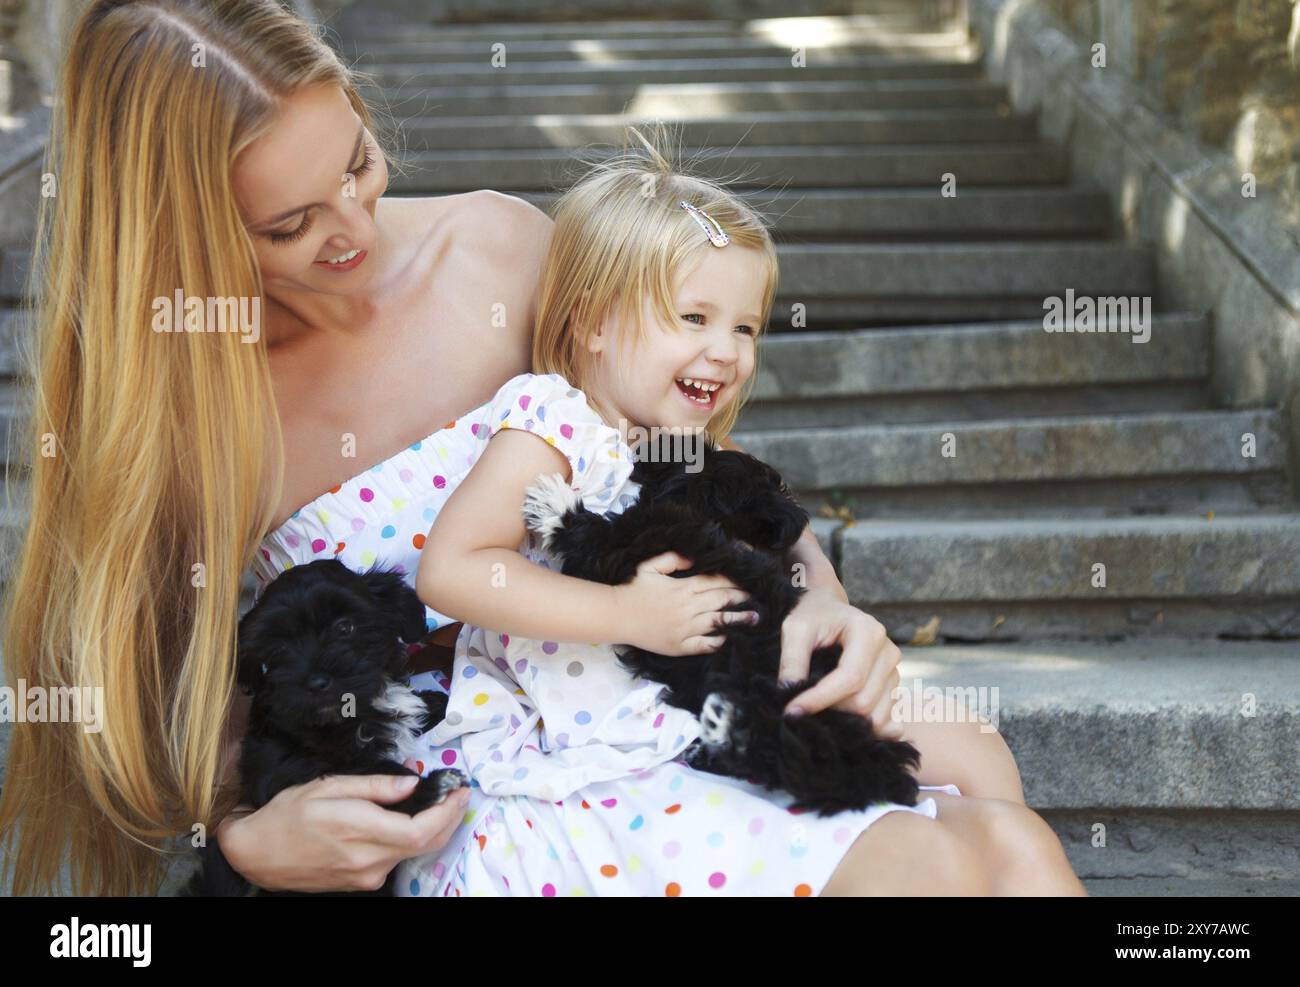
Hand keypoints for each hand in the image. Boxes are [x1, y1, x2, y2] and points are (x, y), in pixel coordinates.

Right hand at [217, 773, 469, 892]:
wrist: (256, 854)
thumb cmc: (287, 814)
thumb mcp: (327, 787)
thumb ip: (373, 786)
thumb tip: (410, 784)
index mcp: (359, 831)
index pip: (419, 830)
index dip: (446, 812)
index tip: (459, 791)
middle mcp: (367, 860)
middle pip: (424, 844)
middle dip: (449, 819)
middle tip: (459, 795)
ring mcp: (365, 875)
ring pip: (413, 853)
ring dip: (435, 829)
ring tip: (442, 804)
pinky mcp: (361, 882)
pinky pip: (397, 859)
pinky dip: (414, 840)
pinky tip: (414, 822)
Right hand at [616, 551, 759, 655]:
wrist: (616, 616)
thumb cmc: (633, 589)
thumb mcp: (650, 567)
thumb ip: (673, 558)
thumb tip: (694, 557)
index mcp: (683, 588)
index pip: (716, 582)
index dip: (734, 580)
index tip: (748, 579)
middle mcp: (688, 608)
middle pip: (722, 601)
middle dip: (741, 597)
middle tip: (759, 596)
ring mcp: (685, 629)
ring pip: (719, 622)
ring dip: (738, 619)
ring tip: (755, 618)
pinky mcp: (680, 646)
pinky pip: (705, 644)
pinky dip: (718, 640)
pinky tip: (728, 637)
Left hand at [777, 589, 905, 738]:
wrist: (830, 610)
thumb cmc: (813, 616)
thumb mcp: (796, 629)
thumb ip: (792, 659)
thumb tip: (789, 692)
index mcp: (868, 632)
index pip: (850, 678)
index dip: (821, 699)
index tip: (793, 710)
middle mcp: (888, 653)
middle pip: (864, 701)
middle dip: (832, 711)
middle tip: (803, 707)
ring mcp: (894, 672)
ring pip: (875, 716)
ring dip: (845, 720)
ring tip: (819, 709)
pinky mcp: (893, 688)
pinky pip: (883, 719)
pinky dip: (861, 725)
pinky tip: (840, 718)